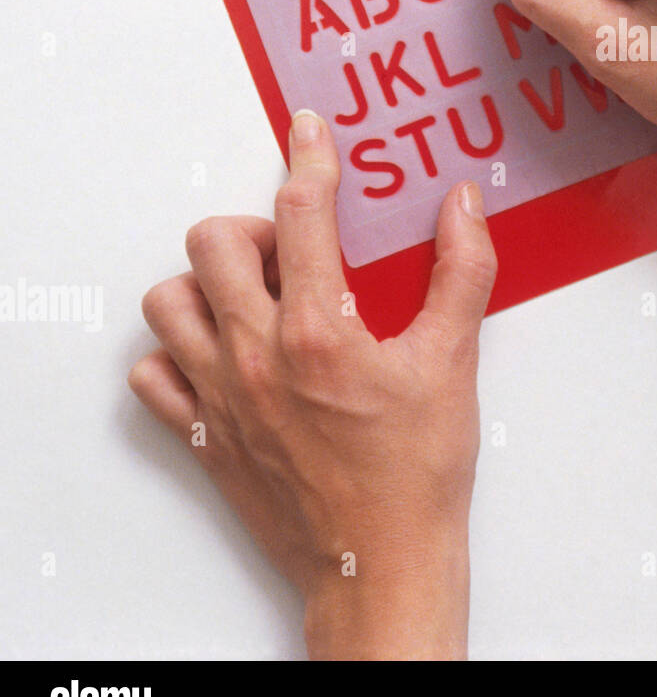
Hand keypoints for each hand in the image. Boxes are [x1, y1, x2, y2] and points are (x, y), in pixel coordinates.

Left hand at [128, 110, 497, 658]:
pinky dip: (177, 352)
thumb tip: (461, 206)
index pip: (301, 214)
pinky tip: (223, 355)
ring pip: (169, 303)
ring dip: (207, 284)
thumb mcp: (454, 361)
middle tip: (291, 247)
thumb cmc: (417, 474)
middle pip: (213, 244)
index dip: (307, 159)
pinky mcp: (205, 437)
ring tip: (254, 296)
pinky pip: (154, 376)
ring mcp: (221, 398)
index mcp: (318, 331)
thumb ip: (460, 271)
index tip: (308, 131)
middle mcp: (255, 357)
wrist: (381, 566)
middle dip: (253, 227)